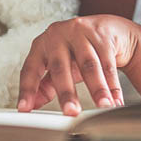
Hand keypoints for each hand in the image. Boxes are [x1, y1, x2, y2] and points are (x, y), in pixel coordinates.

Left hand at [17, 15, 140, 115]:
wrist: (106, 28)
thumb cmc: (77, 50)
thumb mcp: (58, 66)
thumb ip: (44, 85)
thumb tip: (32, 106)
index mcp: (42, 44)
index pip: (31, 68)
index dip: (27, 89)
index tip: (25, 108)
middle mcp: (58, 35)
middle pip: (60, 66)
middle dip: (66, 92)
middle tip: (71, 112)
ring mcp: (80, 32)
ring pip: (89, 64)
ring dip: (97, 88)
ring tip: (103, 106)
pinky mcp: (101, 34)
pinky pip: (108, 63)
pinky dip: (113, 85)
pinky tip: (115, 100)